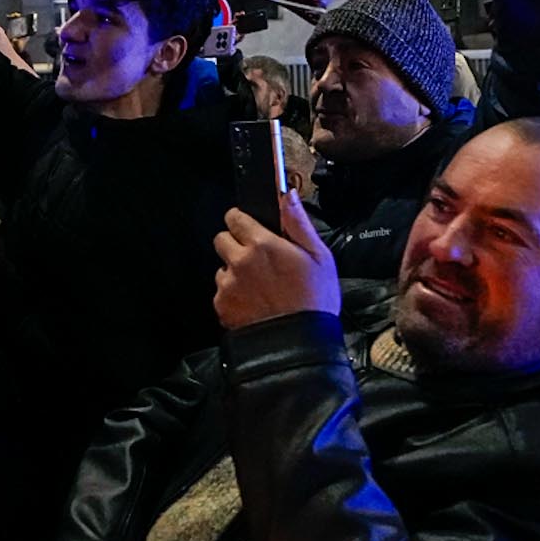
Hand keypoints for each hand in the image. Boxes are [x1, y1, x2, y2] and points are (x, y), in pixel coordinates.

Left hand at [213, 191, 339, 329]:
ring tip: (259, 288)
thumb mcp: (318, 256)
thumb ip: (297, 222)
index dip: (242, 222)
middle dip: (235, 245)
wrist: (300, 346)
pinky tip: (254, 304)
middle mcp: (239, 261)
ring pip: (222, 267)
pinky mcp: (222, 307)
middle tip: (257, 260)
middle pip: (221, 239)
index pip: (234, 217)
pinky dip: (233, 296)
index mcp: (262, 244)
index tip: (251, 230)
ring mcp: (228, 285)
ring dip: (234, 273)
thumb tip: (286, 194)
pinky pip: (221, 293)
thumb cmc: (315, 300)